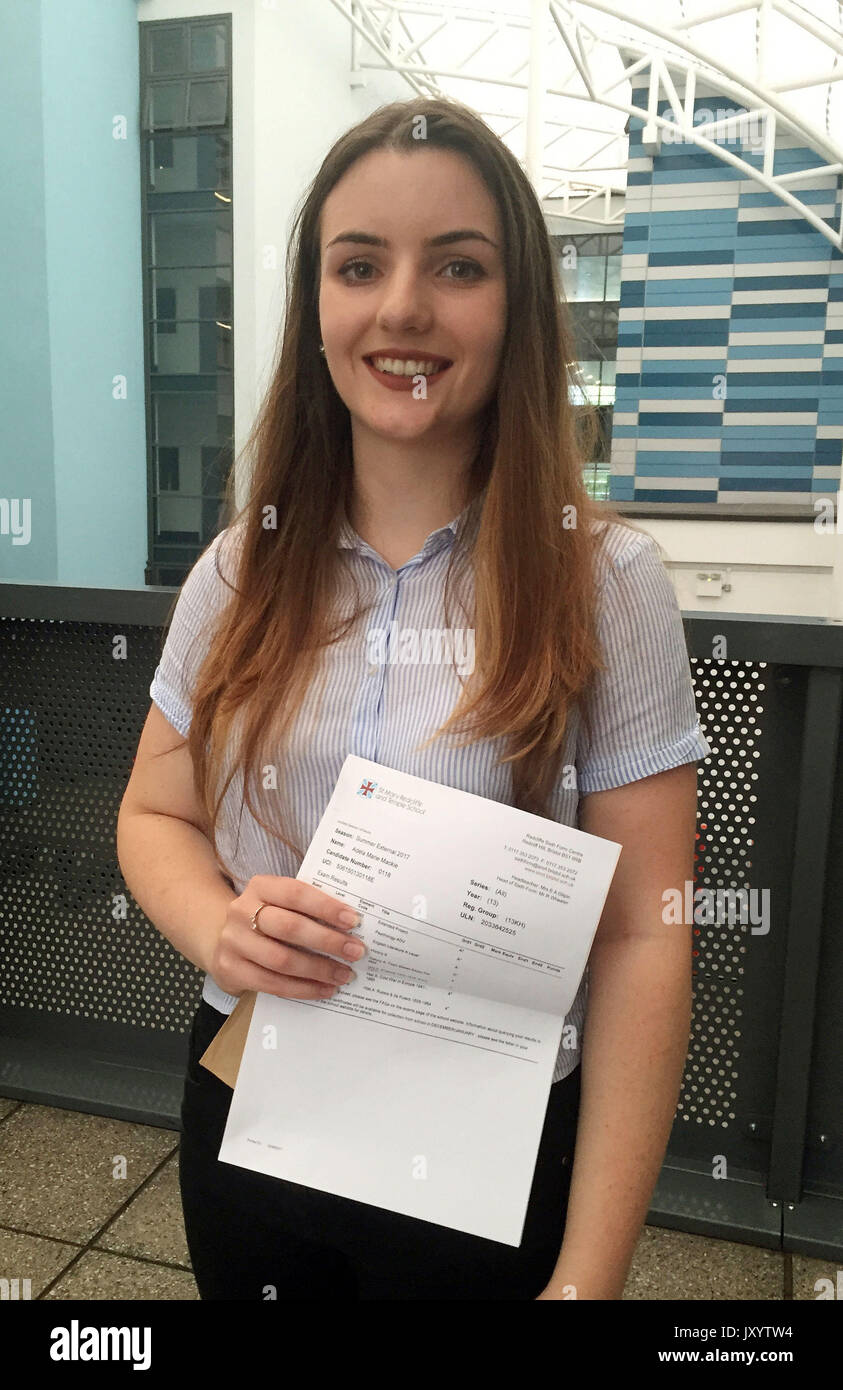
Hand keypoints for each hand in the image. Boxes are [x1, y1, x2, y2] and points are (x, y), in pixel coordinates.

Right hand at [207, 874, 365, 1000]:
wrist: (225, 939)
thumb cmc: (267, 919)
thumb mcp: (280, 904)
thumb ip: (308, 909)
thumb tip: (352, 925)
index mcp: (260, 887)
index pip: (295, 893)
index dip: (325, 907)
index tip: (353, 920)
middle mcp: (241, 911)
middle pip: (289, 927)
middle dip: (327, 941)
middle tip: (356, 951)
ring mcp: (233, 942)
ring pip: (282, 959)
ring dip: (318, 970)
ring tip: (344, 975)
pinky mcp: (231, 970)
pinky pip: (272, 984)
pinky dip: (303, 988)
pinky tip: (324, 989)